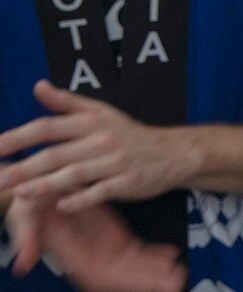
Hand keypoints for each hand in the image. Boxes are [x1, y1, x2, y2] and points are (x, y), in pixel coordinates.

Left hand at [0, 81, 190, 211]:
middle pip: (57, 153)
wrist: (172, 152)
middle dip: (25, 167)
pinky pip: (101, 191)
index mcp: (92, 121)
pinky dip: (82, 199)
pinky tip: (62, 205)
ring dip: (47, 184)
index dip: (21, 137)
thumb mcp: (101, 112)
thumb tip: (38, 86)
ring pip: (76, 173)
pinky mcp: (127, 182)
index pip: (49, 127)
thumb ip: (66, 102)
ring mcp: (115, 162)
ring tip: (21, 193)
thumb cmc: (129, 134)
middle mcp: (102, 139)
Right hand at [7, 194, 184, 291]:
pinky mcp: (110, 235)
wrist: (38, 188)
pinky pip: (133, 250)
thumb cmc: (29, 202)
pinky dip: (152, 254)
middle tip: (173, 288)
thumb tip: (23, 263)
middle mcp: (87, 255)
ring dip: (155, 273)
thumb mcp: (24, 214)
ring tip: (180, 277)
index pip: (95, 276)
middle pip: (119, 277)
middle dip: (146, 284)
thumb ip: (28, 238)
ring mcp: (101, 247)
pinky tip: (171, 255)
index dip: (119, 285)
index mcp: (69, 253)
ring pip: (130, 266)